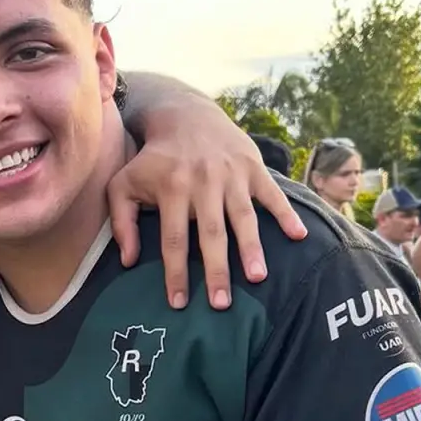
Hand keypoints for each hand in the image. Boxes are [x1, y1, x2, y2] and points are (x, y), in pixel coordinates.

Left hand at [107, 95, 307, 309]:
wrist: (186, 117)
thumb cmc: (152, 161)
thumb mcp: (123, 185)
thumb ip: (121, 222)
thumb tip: (126, 262)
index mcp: (171, 189)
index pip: (173, 239)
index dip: (176, 272)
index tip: (179, 303)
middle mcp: (202, 183)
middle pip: (211, 233)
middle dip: (217, 270)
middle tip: (221, 304)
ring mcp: (231, 175)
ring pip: (243, 216)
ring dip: (252, 248)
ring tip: (258, 278)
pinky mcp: (253, 167)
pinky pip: (273, 193)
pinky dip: (287, 213)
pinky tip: (299, 236)